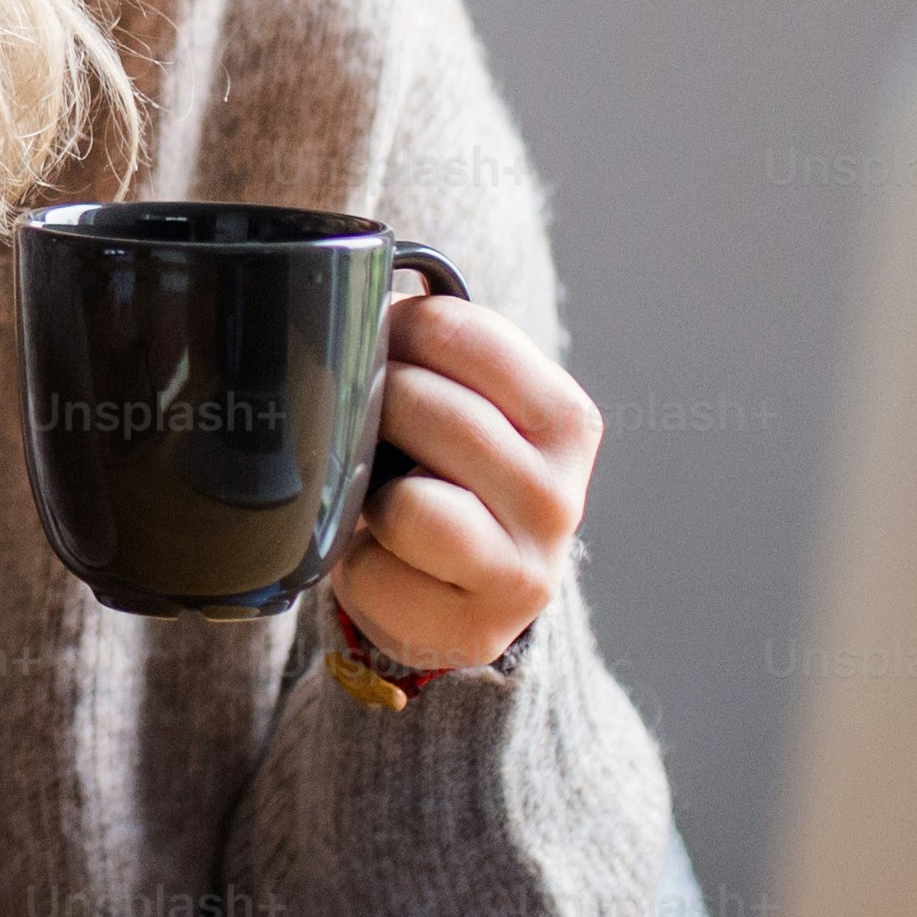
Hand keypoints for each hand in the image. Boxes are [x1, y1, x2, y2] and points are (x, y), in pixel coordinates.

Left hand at [330, 280, 599, 674]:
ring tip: (371, 487)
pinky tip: (379, 555)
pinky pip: (378, 569)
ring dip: (364, 489)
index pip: (464, 335)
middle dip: (369, 404)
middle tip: (351, 412)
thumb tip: (354, 293)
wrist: (467, 599)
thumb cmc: (451, 482)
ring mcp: (525, 565)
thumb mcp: (465, 409)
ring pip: (406, 502)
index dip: (395, 326)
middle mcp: (561, 493)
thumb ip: (432, 354)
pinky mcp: (476, 623)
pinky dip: (356, 560)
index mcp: (565, 419)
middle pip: (429, 412)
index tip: (370, 336)